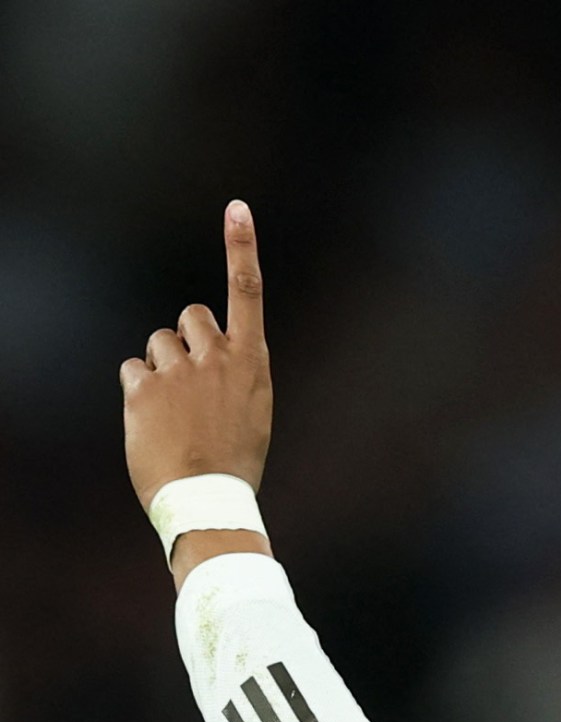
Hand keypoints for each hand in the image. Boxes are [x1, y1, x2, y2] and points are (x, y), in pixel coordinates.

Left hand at [120, 200, 272, 510]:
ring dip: (160, 368)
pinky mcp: (145, 388)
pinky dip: (139, 392)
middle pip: (191, 315)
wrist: (208, 500)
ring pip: (158, 342)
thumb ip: (233, 374)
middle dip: (185, 338)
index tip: (237, 209)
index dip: (241, 246)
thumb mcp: (251, 413)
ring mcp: (180, 371)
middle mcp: (219, 359)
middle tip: (189, 379)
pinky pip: (133, 371)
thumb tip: (205, 354)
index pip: (247, 292)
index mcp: (253, 364)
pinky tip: (154, 422)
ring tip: (173, 411)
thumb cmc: (234, 462)